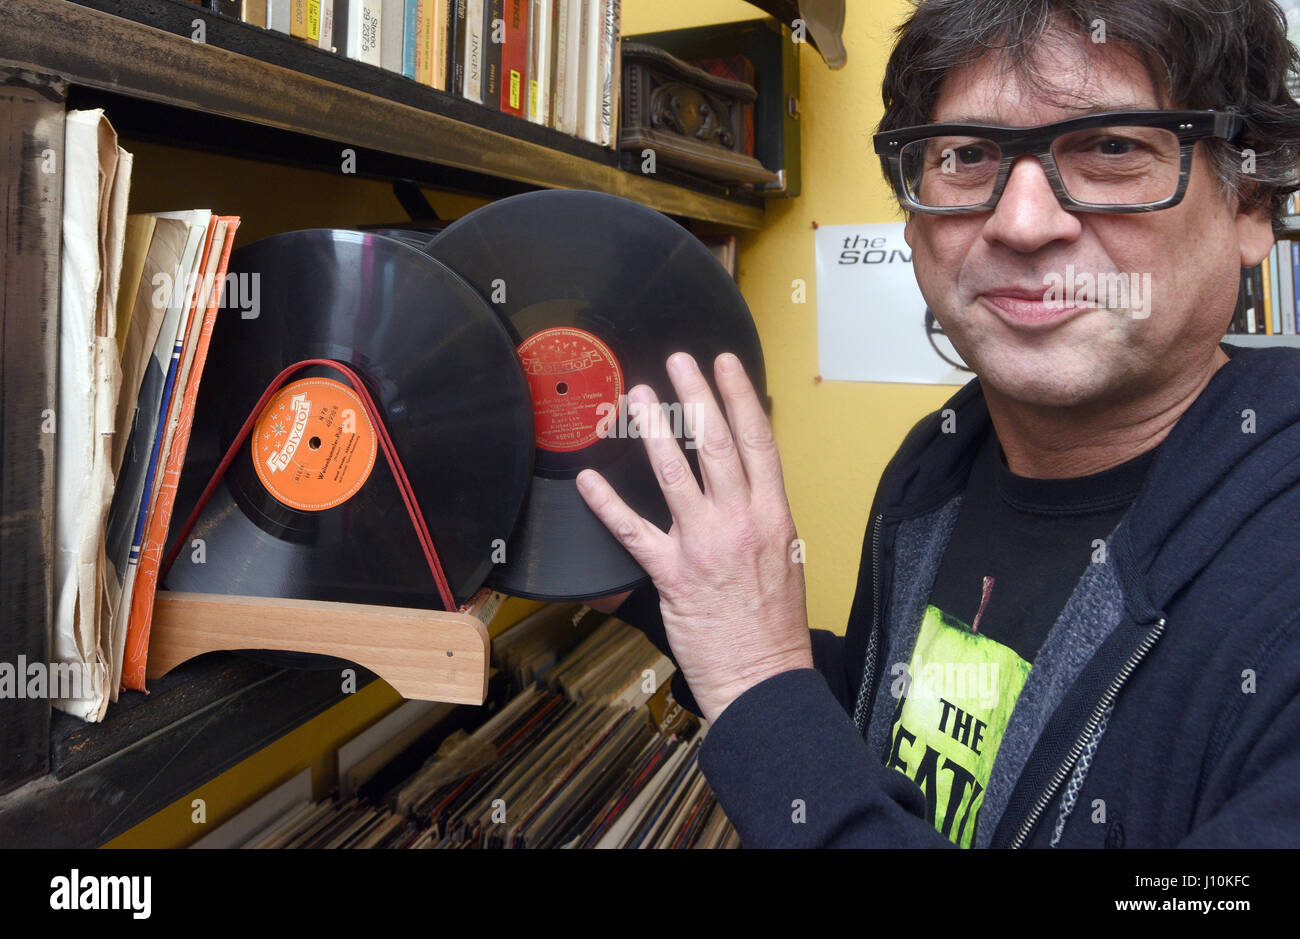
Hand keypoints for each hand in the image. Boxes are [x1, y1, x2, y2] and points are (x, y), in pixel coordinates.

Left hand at [575, 351, 812, 723]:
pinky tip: (588, 480)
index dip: (741, 398)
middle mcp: (741, 523)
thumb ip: (760, 520)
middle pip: (718, 445)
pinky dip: (607, 504)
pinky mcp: (673, 575)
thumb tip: (742, 489)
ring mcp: (705, 546)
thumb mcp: (784, 561)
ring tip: (637, 397)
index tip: (726, 366)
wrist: (765, 679)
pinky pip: (633, 531)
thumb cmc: (774, 626)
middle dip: (696, 396)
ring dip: (655, 430)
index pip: (759, 443)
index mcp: (773, 517)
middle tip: (678, 362)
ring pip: (675, 474)